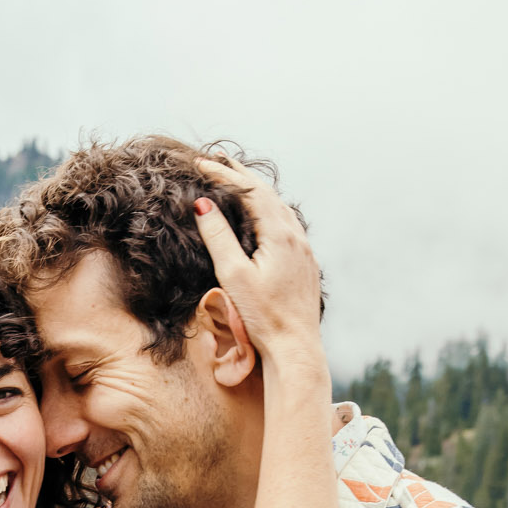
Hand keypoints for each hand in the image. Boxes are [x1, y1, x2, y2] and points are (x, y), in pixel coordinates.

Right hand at [194, 154, 324, 380]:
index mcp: (280, 235)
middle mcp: (296, 237)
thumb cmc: (262, 317)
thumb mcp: (233, 275)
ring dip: (257, 191)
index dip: (224, 174)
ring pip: (280, 207)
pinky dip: (270, 209)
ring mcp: (304, 250)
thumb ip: (218, 237)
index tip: (201, 163)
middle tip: (217, 159)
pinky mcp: (306, 264)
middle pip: (267, 193)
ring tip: (237, 180)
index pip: (250, 191)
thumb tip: (204, 204)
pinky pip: (288, 224)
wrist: (295, 348)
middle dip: (240, 175)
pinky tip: (265, 215)